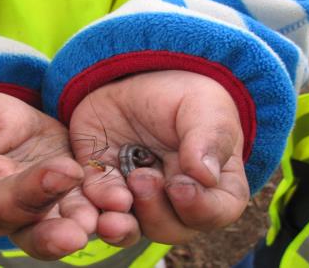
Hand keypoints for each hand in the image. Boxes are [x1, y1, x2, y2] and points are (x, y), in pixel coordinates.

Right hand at [0, 91, 97, 261]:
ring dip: (69, 227)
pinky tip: (117, 209)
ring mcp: (33, 208)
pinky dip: (100, 213)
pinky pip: (83, 210)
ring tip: (89, 224)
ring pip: (48, 225)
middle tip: (62, 222)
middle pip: (12, 212)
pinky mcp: (65, 199)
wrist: (12, 126)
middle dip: (36, 210)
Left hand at [69, 70, 249, 244]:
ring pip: (132, 228)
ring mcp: (137, 198)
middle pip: (171, 228)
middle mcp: (176, 200)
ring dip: (123, 224)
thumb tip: (206, 176)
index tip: (180, 186)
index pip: (215, 212)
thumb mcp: (204, 106)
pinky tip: (94, 201)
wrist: (136, 80)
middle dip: (155, 211)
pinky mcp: (103, 187)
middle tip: (143, 178)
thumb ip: (209, 137)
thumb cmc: (181, 97)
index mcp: (212, 184)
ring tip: (117, 200)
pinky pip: (95, 208)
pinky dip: (93, 210)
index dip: (199, 208)